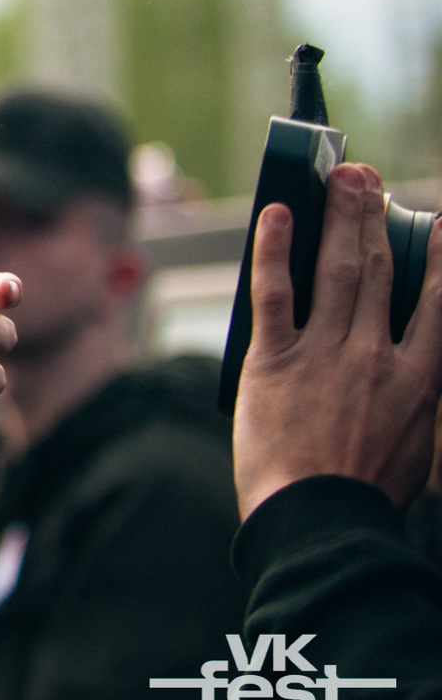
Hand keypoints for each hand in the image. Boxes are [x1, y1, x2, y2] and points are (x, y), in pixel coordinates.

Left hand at [234, 163, 441, 515]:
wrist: (320, 521)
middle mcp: (375, 356)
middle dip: (373, 217)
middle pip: (378, 271)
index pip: (438, 303)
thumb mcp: (413, 444)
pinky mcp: (275, 360)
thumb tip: (410, 370)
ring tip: (338, 180)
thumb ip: (411, 399)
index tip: (439, 225)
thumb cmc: (363, 493)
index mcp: (418, 380)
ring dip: (338, 218)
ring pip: (336, 271)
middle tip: (365, 178)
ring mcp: (325, 354)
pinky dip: (275, 249)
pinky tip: (276, 214)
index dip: (440, 259)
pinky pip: (275, 292)